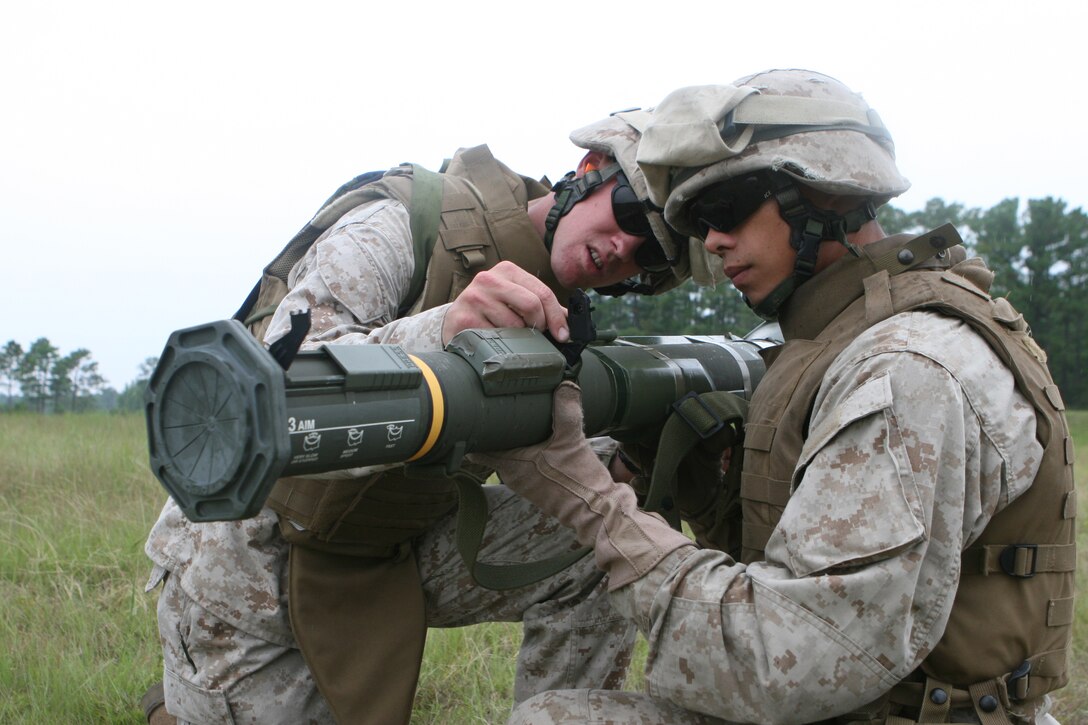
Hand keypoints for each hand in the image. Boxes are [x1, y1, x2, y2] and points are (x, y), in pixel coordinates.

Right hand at [441, 261, 569, 344]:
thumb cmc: (491, 310)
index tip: (563, 335)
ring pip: (514, 325)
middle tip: (536, 336)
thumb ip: (541, 305)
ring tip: (509, 336)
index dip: (557, 316)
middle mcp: (489, 279)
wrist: (455, 320)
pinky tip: (494, 341)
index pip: (542, 292)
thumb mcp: (515, 299)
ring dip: (518, 338)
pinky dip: (500, 345)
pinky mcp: (464, 318)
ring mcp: (475, 297)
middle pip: (531, 305)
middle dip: (539, 325)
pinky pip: (496, 338)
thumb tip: (568, 322)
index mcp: (507, 270)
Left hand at [468, 382, 693, 588]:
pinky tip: (542, 441)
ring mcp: (526, 484)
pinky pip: (526, 465)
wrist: (598, 511)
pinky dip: (529, 453)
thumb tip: (565, 383)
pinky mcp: (541, 487)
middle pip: (494, 450)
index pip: (477, 449)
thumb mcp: (572, 439)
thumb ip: (567, 409)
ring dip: (513, 442)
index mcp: (511, 465)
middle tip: (501, 410)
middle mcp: (513, 476)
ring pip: (510, 457)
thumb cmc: (579, 480)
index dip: (475, 431)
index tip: (478, 414)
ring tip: (521, 421)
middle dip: (496, 433)